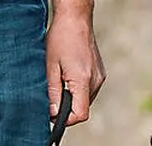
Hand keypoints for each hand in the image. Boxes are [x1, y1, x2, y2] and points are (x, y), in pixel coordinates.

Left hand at [45, 0, 104, 124]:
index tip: (54, 115)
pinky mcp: (100, 74)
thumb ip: (53, 93)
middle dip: (67, 108)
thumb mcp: (50, 67)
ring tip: (61, 81)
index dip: (66, 120)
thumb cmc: (61, 38)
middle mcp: (95, 81)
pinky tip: (69, 76)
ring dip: (73, 98)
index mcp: (83, 80)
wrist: (76, 19)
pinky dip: (78, 90)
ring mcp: (100, 78)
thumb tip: (53, 114)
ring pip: (85, 100)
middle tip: (53, 96)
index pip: (80, 115)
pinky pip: (89, 90)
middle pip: (83, 109)